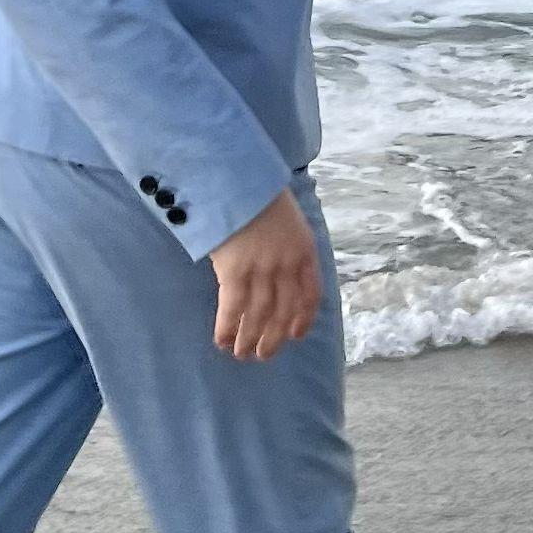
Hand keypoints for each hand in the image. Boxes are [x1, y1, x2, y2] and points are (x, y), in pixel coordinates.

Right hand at [210, 188, 320, 361]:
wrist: (236, 178)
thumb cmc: (257, 193)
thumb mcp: (287, 217)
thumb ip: (288, 244)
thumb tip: (279, 270)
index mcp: (304, 250)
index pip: (310, 294)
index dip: (303, 318)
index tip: (294, 335)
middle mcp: (287, 265)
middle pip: (284, 311)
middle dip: (273, 337)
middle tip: (263, 355)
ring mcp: (262, 269)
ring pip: (259, 315)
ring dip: (249, 338)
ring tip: (242, 353)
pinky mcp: (235, 271)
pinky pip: (232, 308)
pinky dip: (227, 327)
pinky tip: (221, 340)